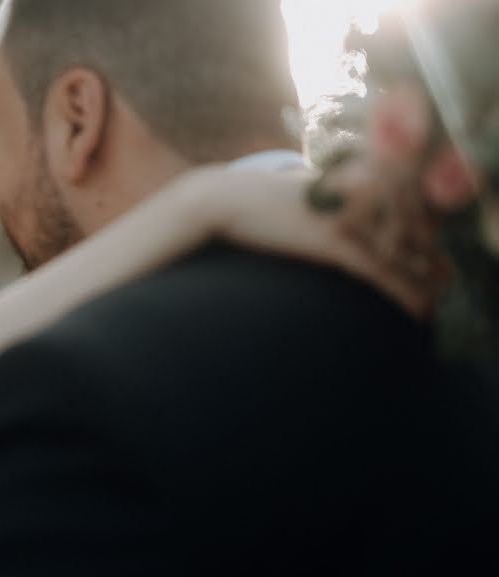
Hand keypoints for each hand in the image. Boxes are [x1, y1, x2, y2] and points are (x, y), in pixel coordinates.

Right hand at [160, 166, 446, 318]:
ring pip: (406, 252)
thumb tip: (321, 201)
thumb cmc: (253, 199)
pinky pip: (381, 270)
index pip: (408, 204)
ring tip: (435, 304)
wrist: (220, 200)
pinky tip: (419, 311)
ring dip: (428, 281)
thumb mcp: (297, 190)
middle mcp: (359, 192)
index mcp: (355, 177)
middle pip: (417, 226)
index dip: (425, 231)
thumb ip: (322, 194)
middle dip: (433, 258)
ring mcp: (347, 216)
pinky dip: (405, 293)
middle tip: (443, 282)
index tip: (431, 255)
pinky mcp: (332, 242)